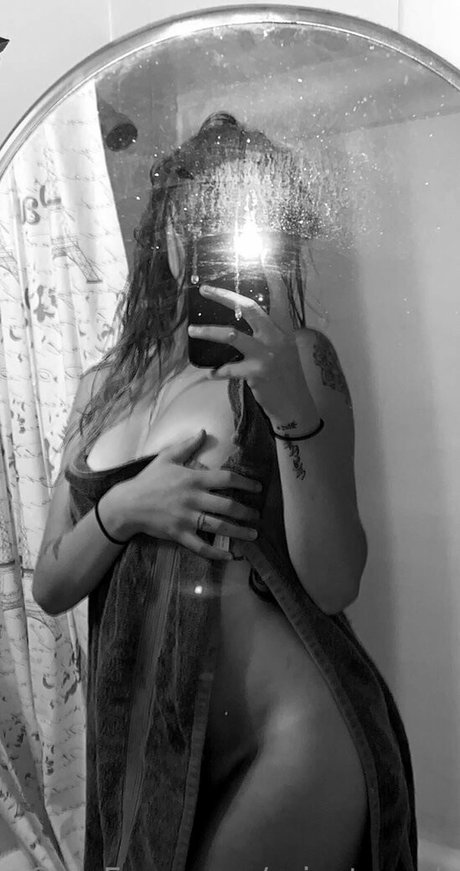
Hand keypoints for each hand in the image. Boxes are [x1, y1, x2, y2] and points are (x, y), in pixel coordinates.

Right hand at [117, 430, 260, 559]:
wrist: (127, 504)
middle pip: (228, 506)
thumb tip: (203, 431)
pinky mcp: (179, 534)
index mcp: (193, 479)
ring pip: (219, 527)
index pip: (226, 479)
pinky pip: (201, 546)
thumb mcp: (166, 458)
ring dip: (239, 532)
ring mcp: (186, 518)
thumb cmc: (148, 480)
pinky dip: (216, 552)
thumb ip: (187, 445)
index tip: (258, 488)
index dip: (245, 483)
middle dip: (247, 512)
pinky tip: (229, 555)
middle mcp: (193, 499)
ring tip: (253, 535)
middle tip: (258, 515)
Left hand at [187, 284, 317, 424]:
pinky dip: (217, 371)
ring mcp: (267, 355)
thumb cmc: (286, 375)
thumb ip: (269, 332)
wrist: (295, 406)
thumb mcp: (284, 348)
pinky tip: (210, 374)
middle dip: (225, 296)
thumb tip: (246, 318)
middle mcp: (277, 337)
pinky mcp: (257, 373)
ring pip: (232, 335)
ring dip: (209, 332)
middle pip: (249, 308)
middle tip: (205, 290)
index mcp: (284, 328)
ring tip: (192, 331)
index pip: (279, 295)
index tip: (263, 253)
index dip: (271, 275)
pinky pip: (229, 369)